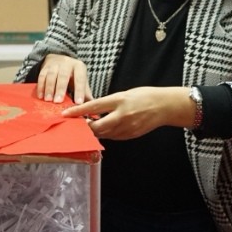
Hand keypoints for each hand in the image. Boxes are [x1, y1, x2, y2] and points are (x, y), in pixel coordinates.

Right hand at [36, 54, 91, 103]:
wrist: (59, 60)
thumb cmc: (73, 75)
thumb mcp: (81, 81)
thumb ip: (86, 95)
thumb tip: (94, 113)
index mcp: (79, 67)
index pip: (80, 79)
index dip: (79, 91)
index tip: (78, 103)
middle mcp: (67, 63)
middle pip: (63, 76)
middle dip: (60, 89)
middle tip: (58, 102)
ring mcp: (54, 64)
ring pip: (51, 75)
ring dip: (49, 89)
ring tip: (48, 101)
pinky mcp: (44, 67)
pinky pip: (41, 76)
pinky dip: (41, 87)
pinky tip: (40, 97)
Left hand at [61, 86, 190, 140]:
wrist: (165, 106)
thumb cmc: (144, 96)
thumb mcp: (124, 94)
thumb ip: (109, 103)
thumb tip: (94, 110)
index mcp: (119, 101)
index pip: (94, 106)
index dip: (78, 111)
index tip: (66, 113)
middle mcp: (122, 116)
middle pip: (97, 126)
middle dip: (85, 127)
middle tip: (77, 124)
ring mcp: (127, 128)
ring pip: (103, 134)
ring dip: (94, 131)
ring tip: (88, 127)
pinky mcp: (130, 135)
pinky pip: (113, 137)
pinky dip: (106, 134)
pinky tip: (103, 129)